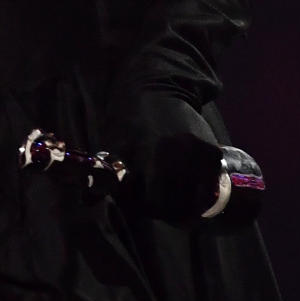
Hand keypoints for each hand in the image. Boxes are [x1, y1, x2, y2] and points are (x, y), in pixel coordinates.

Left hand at [102, 92, 225, 225]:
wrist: (160, 90)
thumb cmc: (133, 120)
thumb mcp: (117, 144)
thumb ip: (106, 174)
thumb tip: (86, 201)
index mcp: (153, 154)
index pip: (153, 202)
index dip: (145, 208)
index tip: (140, 204)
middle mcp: (180, 154)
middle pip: (176, 205)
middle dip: (164, 209)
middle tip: (156, 203)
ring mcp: (199, 153)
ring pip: (195, 201)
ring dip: (183, 206)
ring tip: (171, 197)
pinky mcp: (213, 152)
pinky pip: (208, 189)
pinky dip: (199, 195)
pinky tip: (187, 189)